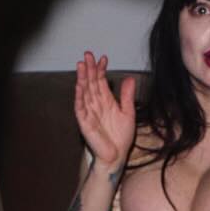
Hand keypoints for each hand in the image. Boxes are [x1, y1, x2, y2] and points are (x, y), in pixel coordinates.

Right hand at [74, 53, 136, 169]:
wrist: (116, 155)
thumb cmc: (121, 137)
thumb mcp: (128, 112)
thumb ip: (127, 96)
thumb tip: (130, 78)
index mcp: (106, 101)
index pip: (101, 81)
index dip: (101, 69)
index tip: (103, 58)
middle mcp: (96, 104)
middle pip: (91, 83)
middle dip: (89, 69)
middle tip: (88, 54)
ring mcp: (89, 112)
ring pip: (84, 91)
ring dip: (82, 78)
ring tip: (81, 64)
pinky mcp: (84, 121)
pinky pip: (80, 106)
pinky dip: (79, 96)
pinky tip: (79, 85)